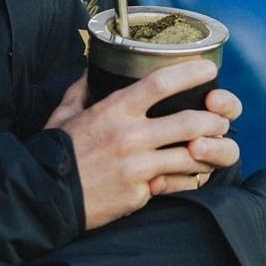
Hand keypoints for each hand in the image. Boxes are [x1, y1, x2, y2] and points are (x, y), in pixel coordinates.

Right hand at [45, 60, 237, 229]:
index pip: (161, 84)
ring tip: (215, 148)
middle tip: (221, 118)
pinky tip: (193, 173)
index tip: (208, 69)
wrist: (44, 196)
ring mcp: (138, 168)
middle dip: (215, 120)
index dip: (190, 74)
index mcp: (113, 110)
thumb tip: (92, 73)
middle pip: (191, 122)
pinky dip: (189, 178)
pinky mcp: (141, 194)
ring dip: (210, 152)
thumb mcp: (64, 112)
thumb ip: (82, 89)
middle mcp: (130, 137)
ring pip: (192, 157)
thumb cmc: (55, 151)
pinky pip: (176, 184)